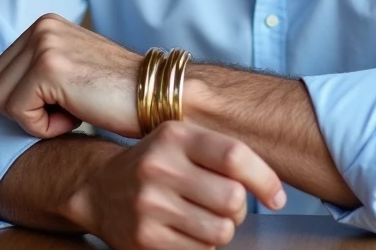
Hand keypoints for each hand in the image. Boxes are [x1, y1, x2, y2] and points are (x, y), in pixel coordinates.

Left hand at [0, 13, 142, 137]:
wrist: (158, 95)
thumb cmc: (118, 94)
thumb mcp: (73, 68)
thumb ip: (40, 68)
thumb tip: (2, 93)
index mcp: (45, 24)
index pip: (1, 73)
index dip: (29, 99)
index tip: (68, 97)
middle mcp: (42, 27)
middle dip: (28, 107)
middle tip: (72, 106)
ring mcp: (44, 45)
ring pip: (2, 101)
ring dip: (37, 118)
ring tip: (76, 108)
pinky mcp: (48, 68)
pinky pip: (19, 113)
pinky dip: (45, 127)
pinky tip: (78, 114)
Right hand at [68, 121, 285, 249]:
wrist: (99, 189)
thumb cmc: (155, 163)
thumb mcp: (181, 141)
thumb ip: (222, 153)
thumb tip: (273, 189)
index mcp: (175, 136)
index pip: (235, 157)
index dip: (265, 180)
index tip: (276, 197)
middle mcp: (160, 167)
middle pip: (232, 199)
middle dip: (239, 208)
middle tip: (226, 205)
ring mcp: (150, 205)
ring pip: (221, 231)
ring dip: (222, 229)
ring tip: (204, 218)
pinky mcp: (145, 239)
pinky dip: (202, 246)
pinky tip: (186, 231)